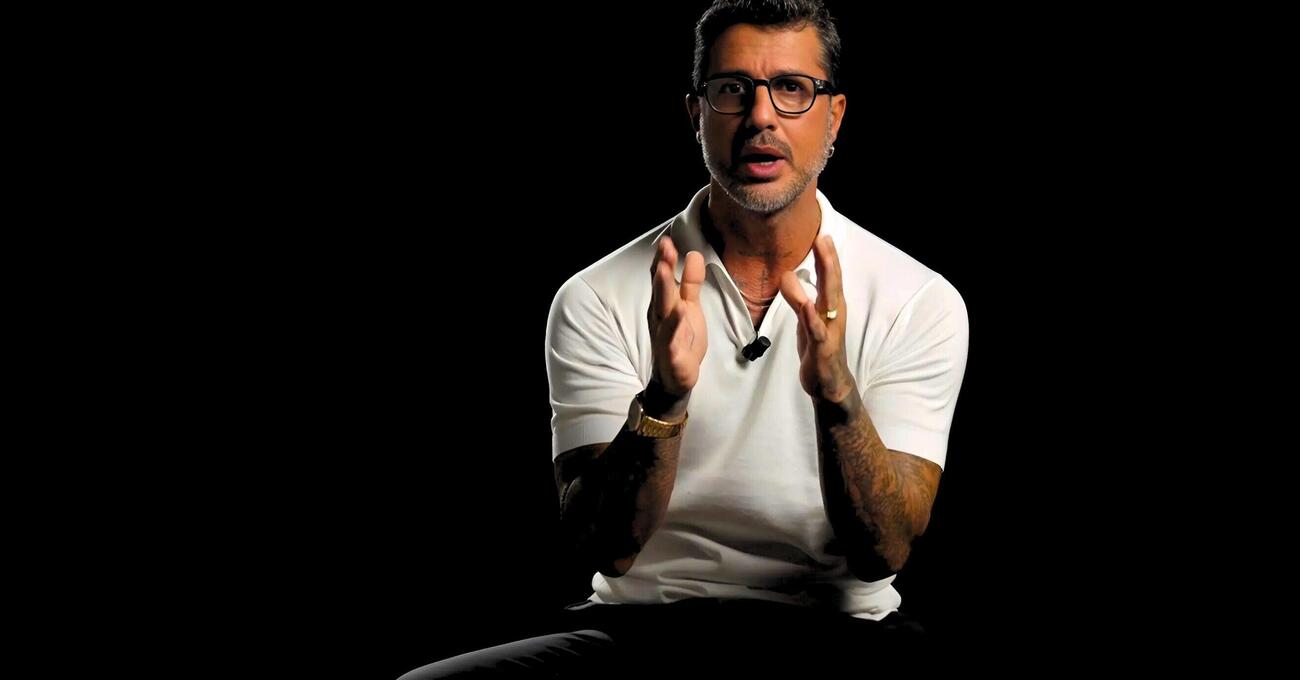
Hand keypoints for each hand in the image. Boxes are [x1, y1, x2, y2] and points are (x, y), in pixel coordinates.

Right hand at [647, 235, 707, 396]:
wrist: (676, 377)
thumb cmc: (682, 339)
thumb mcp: (690, 307)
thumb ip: (691, 282)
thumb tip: (693, 254)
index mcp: (663, 304)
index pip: (660, 277)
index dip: (663, 259)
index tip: (667, 240)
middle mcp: (659, 316)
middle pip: (659, 289)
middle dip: (661, 267)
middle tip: (664, 248)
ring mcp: (663, 334)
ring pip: (662, 309)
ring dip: (662, 289)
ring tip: (663, 270)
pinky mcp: (671, 352)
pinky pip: (671, 337)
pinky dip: (673, 324)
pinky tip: (679, 310)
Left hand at [779, 235, 854, 402]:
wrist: (830, 384)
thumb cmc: (819, 348)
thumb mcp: (806, 320)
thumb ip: (797, 297)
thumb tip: (787, 275)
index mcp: (830, 306)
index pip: (828, 276)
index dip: (825, 255)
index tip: (821, 232)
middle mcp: (834, 314)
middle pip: (832, 282)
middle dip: (828, 259)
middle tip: (823, 236)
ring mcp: (830, 330)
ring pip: (828, 300)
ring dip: (825, 278)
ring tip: (821, 258)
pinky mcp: (823, 348)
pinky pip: (817, 330)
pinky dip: (812, 316)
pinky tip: (808, 304)